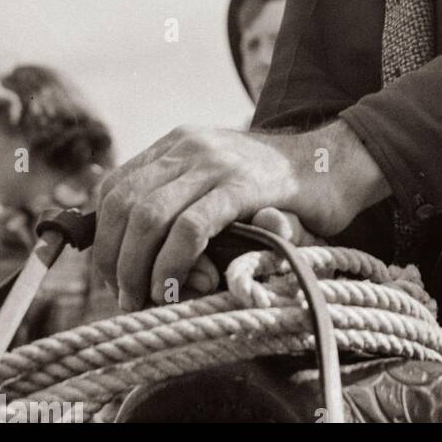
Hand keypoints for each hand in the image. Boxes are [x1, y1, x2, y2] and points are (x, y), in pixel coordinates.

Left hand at [93, 122, 386, 310]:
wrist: (337, 163)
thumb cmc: (279, 188)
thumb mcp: (220, 183)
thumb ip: (184, 204)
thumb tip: (135, 257)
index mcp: (179, 143)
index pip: (115, 187)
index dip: (104, 237)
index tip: (114, 275)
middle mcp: (190, 145)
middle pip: (123, 203)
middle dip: (114, 259)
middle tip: (127, 297)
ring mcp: (216, 162)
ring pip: (148, 216)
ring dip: (137, 267)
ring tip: (147, 298)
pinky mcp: (243, 185)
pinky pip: (190, 227)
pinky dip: (172, 264)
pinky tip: (175, 287)